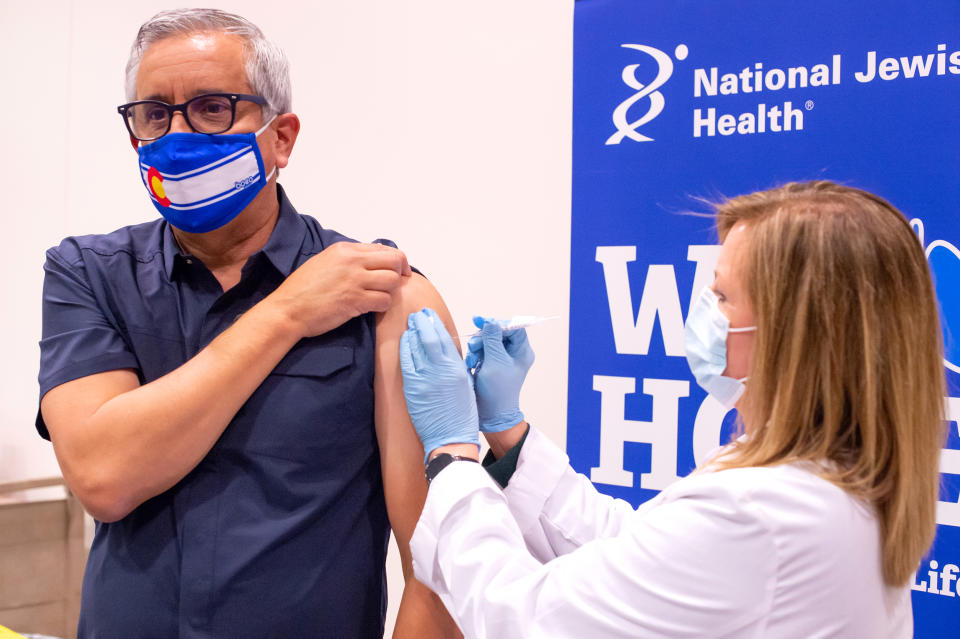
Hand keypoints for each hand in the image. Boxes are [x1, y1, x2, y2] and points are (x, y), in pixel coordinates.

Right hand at [269, 241, 410, 337]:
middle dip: (400, 273)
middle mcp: (352, 261)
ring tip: (380, 296)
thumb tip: (375, 255)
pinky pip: (384, 300)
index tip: (397, 271)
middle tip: (396, 284)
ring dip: (391, 291)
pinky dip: (383, 305)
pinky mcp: (355, 300)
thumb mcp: (325, 261)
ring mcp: (355, 280)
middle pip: (395, 260)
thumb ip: (350, 258)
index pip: (384, 249)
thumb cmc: (303, 288)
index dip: (396, 261)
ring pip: (393, 280)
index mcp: (344, 249)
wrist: (288, 309)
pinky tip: (373, 307)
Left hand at [399, 308, 478, 461]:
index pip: (445, 339)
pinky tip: (405, 340)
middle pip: (429, 338)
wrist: (451, 438)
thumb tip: (445, 351)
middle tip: (418, 314)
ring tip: (412, 323)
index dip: (436, 324)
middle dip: (423, 323)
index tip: (431, 316)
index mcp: (457, 368)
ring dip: (413, 332)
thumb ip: (456, 366)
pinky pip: (407, 362)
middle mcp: (441, 369)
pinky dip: (405, 348)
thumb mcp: (466, 384)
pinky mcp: (413, 387)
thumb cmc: (462, 414)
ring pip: (416, 347)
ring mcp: (425, 377)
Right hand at [466, 317, 534, 431]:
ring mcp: (502, 359)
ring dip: (477, 347)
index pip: (514, 328)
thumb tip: (490, 322)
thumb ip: (492, 339)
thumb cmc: (497, 390)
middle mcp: (514, 353)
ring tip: (472, 360)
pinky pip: (482, 351)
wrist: (491, 413)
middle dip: (484, 338)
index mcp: (522, 352)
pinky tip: (471, 364)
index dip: (498, 323)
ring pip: (488, 341)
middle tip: (474, 345)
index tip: (481, 322)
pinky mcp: (491, 364)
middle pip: (499, 333)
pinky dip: (475, 355)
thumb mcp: (495, 361)